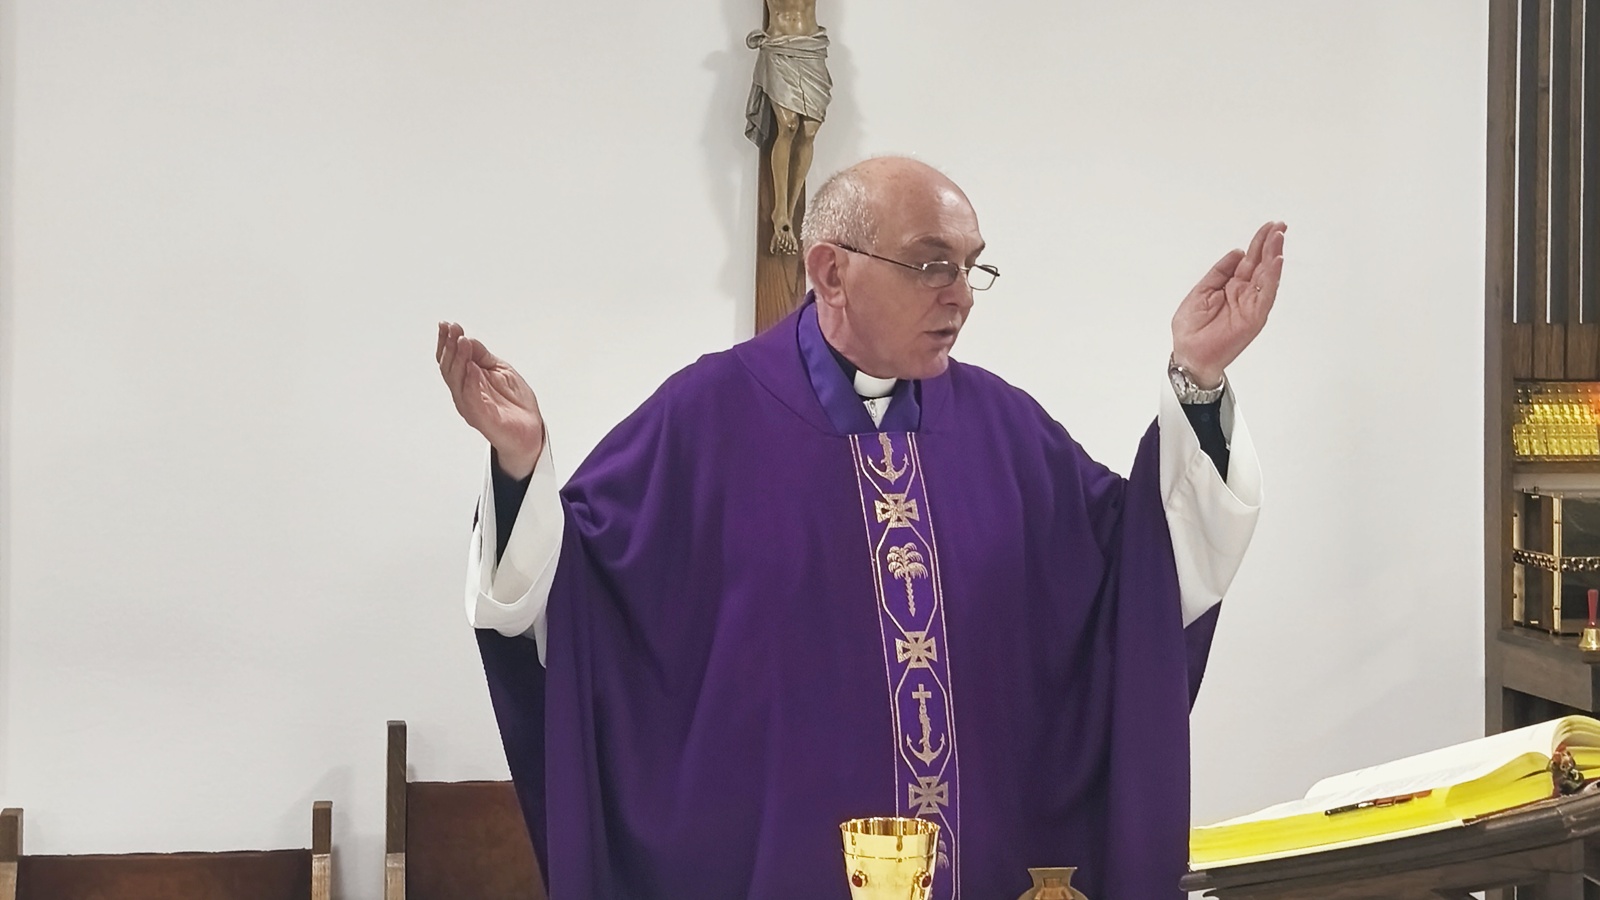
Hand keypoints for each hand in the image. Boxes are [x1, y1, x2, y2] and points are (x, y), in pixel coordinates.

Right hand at [436, 321, 543, 478]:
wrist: (531, 430)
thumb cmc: (514, 402)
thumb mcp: (501, 370)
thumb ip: (483, 356)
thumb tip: (467, 339)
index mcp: (467, 381)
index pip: (449, 359)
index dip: (445, 342)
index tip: (447, 325)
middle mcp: (464, 393)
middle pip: (449, 368)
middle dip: (449, 347)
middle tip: (454, 330)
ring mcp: (471, 406)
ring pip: (457, 381)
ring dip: (459, 360)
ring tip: (462, 342)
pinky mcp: (482, 418)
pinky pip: (471, 399)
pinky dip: (471, 382)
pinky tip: (473, 368)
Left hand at [1170, 221, 1285, 387]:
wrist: (1188, 354)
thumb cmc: (1191, 330)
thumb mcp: (1201, 291)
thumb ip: (1219, 272)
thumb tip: (1237, 252)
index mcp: (1231, 287)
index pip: (1249, 261)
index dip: (1258, 243)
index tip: (1269, 227)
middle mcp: (1244, 294)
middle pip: (1261, 265)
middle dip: (1270, 244)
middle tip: (1279, 226)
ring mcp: (1250, 305)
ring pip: (1266, 277)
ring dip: (1273, 256)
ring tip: (1278, 238)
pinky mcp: (1253, 318)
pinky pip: (1265, 295)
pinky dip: (1271, 278)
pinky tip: (1276, 262)